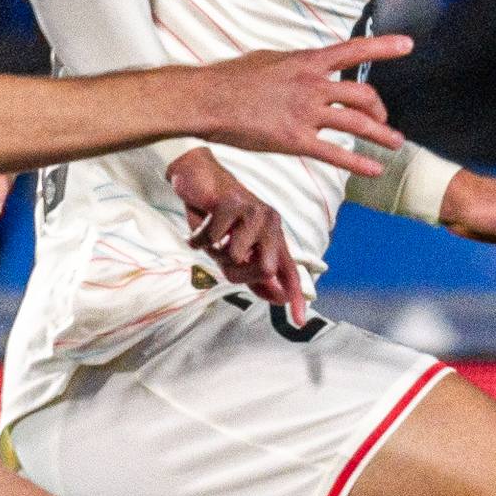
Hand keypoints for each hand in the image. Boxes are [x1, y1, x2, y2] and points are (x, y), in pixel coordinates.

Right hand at [168, 146, 304, 319]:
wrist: (196, 175)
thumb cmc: (215, 214)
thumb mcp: (234, 248)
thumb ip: (254, 273)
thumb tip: (277, 297)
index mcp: (274, 234)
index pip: (289, 270)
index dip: (296, 296)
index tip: (299, 321)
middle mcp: (270, 222)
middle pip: (264, 270)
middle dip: (236, 272)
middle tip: (220, 254)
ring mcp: (253, 211)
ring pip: (234, 257)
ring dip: (213, 252)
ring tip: (209, 234)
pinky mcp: (231, 203)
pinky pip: (212, 241)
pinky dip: (197, 239)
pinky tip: (197, 226)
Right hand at [188, 33, 411, 174]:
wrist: (209, 99)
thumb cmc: (232, 77)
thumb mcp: (270, 59)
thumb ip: (295, 65)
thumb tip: (305, 66)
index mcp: (307, 62)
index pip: (353, 51)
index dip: (383, 47)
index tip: (407, 45)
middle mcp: (312, 85)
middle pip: (361, 94)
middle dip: (379, 108)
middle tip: (383, 119)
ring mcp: (306, 113)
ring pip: (355, 123)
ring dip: (380, 134)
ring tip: (395, 143)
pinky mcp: (295, 140)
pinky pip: (335, 152)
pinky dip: (358, 161)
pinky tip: (374, 168)